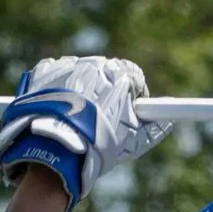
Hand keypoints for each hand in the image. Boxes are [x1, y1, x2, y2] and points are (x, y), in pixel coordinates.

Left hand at [0, 56, 166, 208]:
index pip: (134, 75)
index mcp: (119, 77)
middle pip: (106, 70)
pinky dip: (58, 84)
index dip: (133, 92)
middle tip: (101, 115)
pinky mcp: (44, 70)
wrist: (52, 147)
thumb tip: (167, 123)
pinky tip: (58, 106)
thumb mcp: (132, 142)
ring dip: (82, 86)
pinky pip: (56, 71)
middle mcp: (95, 64)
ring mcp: (68, 65)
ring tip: (76, 113)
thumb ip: (153, 129)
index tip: (130, 107)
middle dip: (107, 89)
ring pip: (81, 70)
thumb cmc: (96, 144)